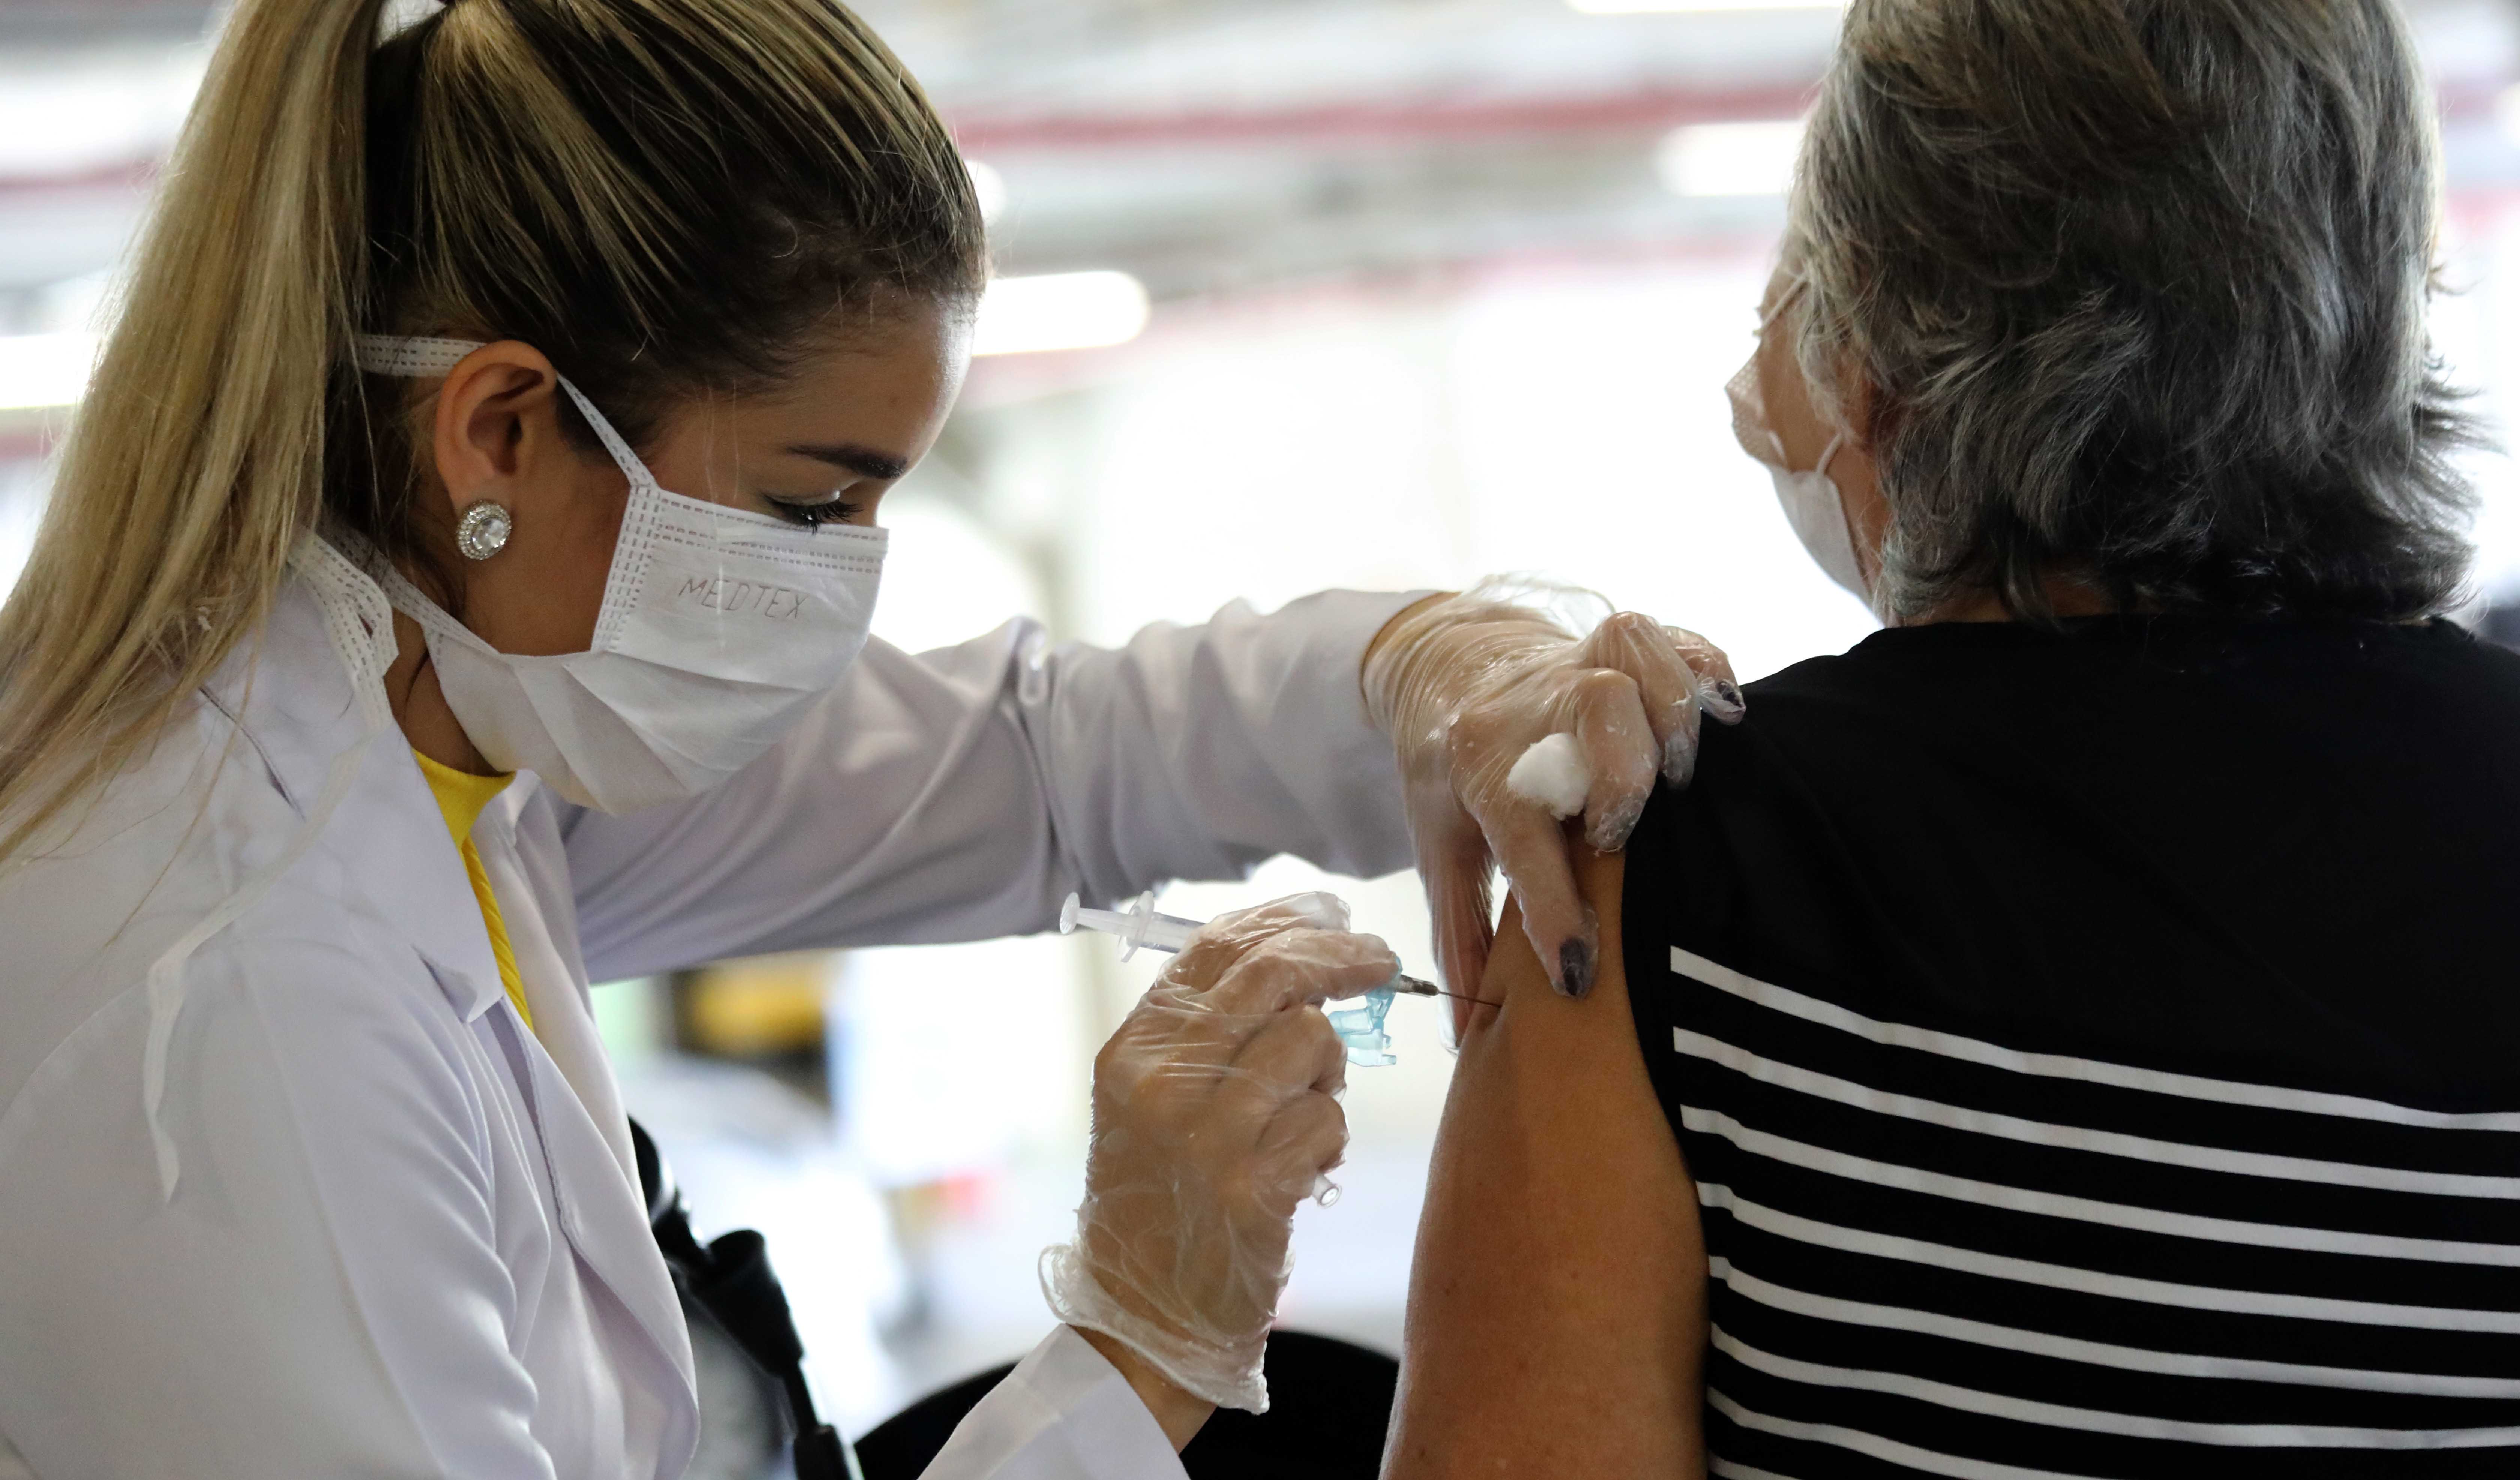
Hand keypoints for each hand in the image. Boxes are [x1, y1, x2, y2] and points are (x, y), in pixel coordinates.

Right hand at [1042, 892, 1397, 1422]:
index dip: (1284, 920)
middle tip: (1380, 959)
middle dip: (1339, 955)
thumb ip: (1203, 1029)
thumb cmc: (1158, 1200)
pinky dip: (1327, 1140)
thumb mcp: (1148, 1102)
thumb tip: (1293, 945)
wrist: (1142, 1318)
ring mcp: (1206, 1137)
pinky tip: (1298, 1170)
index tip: (1332, 916)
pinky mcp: (1253, 1190)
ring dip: (1328, 1073)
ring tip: (1299, 1115)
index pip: (1215, 949)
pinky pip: (1327, 1121)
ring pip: (1310, 1041)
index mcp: (1129, 1052)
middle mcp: (1160, 1084)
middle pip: (1271, 974)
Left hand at [1362, 584, 1739, 1010]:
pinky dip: (1705, 670)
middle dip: (1623, 775)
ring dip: (1671, 715)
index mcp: (1475, 761)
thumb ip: (1463, 938)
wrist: (1451, 674)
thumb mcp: (1442, 854)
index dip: (1553, 907)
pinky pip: (1674, 638)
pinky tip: (1723, 715)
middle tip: (1622, 835)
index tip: (1578, 971)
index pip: (1518, 832)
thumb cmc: (1455, 780)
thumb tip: (1470, 1040)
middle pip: (1592, 709)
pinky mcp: (1622, 645)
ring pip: (1635, 657)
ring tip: (1680, 778)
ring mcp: (1577, 664)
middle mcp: (1528, 704)